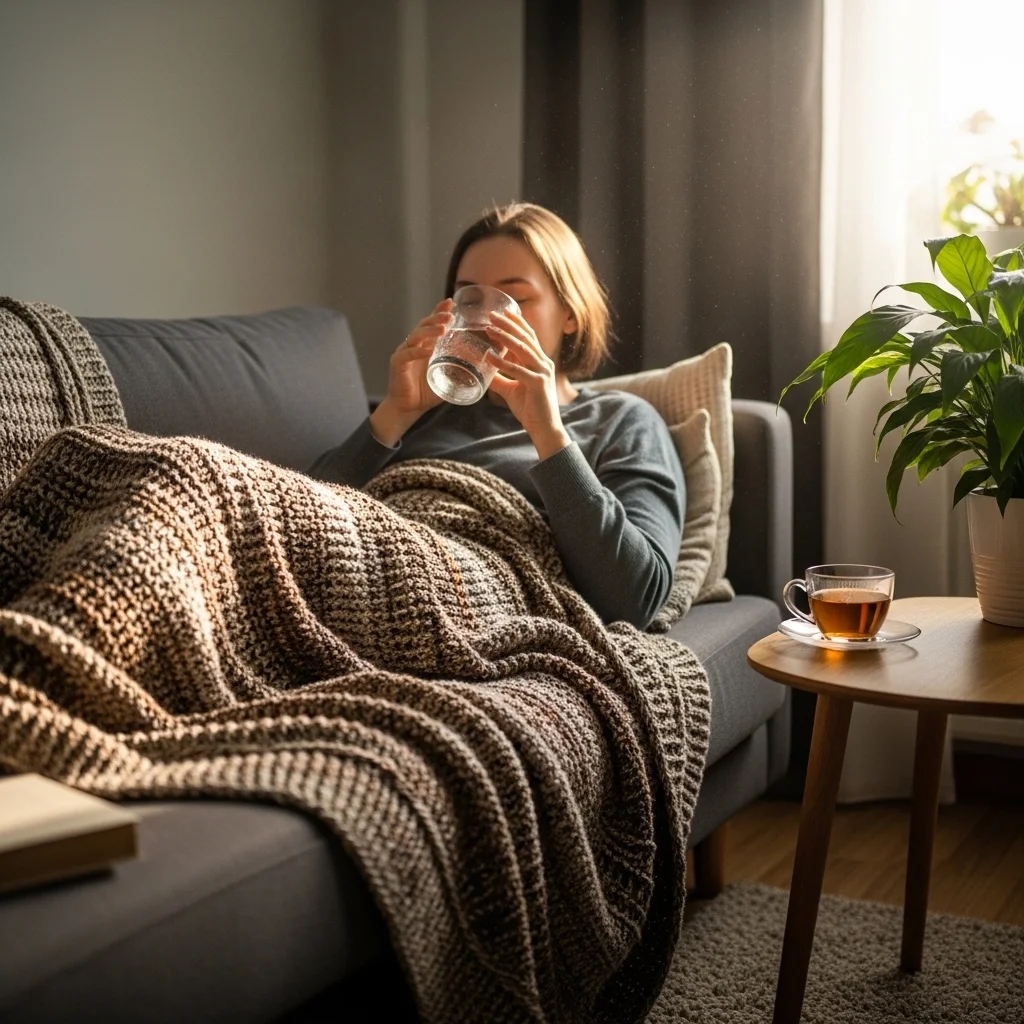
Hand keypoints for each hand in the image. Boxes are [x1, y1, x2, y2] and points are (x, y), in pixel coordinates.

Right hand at [371, 299, 451, 444]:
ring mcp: (404, 353)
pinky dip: (418, 351)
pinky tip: (428, 349)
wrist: (409, 408)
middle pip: (424, 325)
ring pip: (416, 336)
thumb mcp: (448, 376)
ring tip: (443, 329)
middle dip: (437, 318)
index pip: (432, 324)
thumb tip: (484, 363)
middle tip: (450, 315)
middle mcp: (413, 345)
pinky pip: (407, 354)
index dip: (439, 312)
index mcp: (424, 345)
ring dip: (430, 331)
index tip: (450, 302)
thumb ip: (461, 368)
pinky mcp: (397, 364)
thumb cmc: (427, 392)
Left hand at [484, 311, 571, 459]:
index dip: (516, 323)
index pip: (529, 336)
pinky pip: (518, 370)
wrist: (545, 429)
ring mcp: (543, 373)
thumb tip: (483, 370)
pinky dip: (503, 363)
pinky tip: (490, 357)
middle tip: (492, 314)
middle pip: (525, 337)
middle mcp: (544, 363)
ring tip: (489, 329)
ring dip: (505, 337)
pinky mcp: (538, 384)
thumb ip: (500, 379)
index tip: (503, 312)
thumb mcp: (512, 390)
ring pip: (522, 349)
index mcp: (540, 362)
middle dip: (508, 324)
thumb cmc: (531, 409)